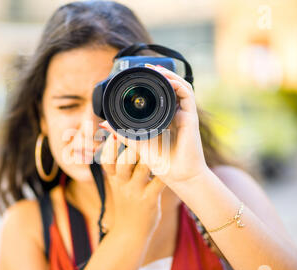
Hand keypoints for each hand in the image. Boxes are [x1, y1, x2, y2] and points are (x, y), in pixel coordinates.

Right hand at [98, 128, 165, 236]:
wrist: (130, 233)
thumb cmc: (126, 205)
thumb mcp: (117, 186)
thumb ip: (118, 167)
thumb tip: (119, 142)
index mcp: (114, 179)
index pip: (106, 159)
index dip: (109, 146)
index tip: (115, 132)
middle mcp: (122, 184)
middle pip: (124, 160)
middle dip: (134, 146)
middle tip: (145, 134)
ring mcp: (135, 192)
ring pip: (143, 167)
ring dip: (152, 154)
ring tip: (162, 142)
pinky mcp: (149, 200)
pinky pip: (159, 181)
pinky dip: (165, 171)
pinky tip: (172, 163)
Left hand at [99, 64, 208, 187]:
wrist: (178, 176)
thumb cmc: (162, 163)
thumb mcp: (137, 144)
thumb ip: (123, 133)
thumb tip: (105, 124)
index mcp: (165, 119)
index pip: (161, 96)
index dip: (153, 83)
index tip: (140, 74)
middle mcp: (176, 114)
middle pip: (171, 87)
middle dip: (160, 74)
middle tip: (146, 66)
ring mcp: (185, 114)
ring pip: (180, 87)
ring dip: (169, 75)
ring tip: (155, 68)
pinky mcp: (191, 117)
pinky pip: (187, 94)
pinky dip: (178, 83)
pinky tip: (167, 78)